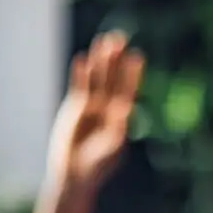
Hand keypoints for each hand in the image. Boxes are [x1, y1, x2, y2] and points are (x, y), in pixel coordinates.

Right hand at [46, 32, 144, 190]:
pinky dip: (81, 75)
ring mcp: (92, 107)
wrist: (75, 174)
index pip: (128, 90)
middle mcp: (108, 108)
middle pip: (113, 79)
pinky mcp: (75, 109)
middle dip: (116, 60)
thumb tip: (128, 109)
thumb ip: (119, 128)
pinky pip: (79, 87)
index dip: (132, 74)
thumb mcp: (112, 148)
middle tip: (120, 38)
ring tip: (103, 42)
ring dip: (100, 62)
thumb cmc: (98, 165)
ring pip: (96, 79)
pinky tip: (82, 60)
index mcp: (121, 116)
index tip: (137, 56)